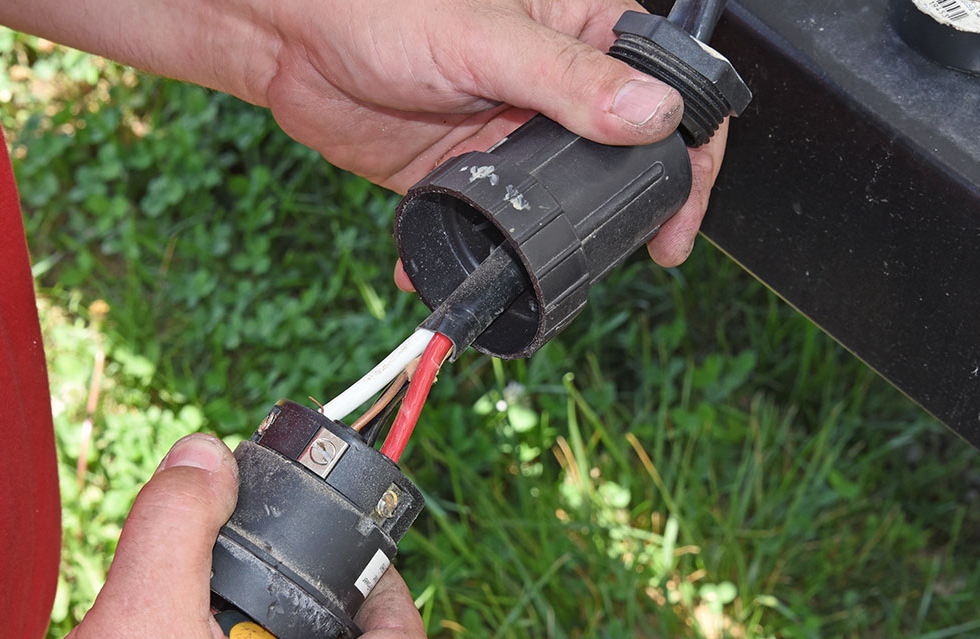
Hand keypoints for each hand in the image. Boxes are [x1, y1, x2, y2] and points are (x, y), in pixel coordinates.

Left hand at [0, 0, 727, 266]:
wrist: (292, 40)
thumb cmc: (382, 6)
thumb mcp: (484, 39)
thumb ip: (567, 80)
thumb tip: (650, 118)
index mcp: (582, 31)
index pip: (666, 93)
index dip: (687, 155)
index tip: (679, 215)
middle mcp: (555, 87)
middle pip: (619, 161)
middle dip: (624, 213)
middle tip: (625, 254)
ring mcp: (510, 134)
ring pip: (558, 201)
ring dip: (554, 240)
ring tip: (547, 271)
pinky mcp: (463, 172)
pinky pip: (492, 222)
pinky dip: (484, 253)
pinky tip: (470, 270)